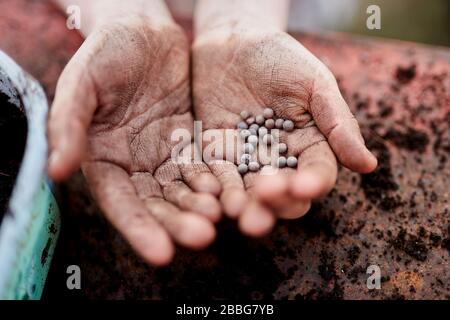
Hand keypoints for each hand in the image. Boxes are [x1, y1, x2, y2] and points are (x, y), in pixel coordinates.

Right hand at [47, 16, 221, 265]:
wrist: (143, 29)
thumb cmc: (106, 51)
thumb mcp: (82, 82)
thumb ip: (68, 124)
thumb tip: (56, 170)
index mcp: (103, 158)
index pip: (120, 202)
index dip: (138, 229)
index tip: (160, 254)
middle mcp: (135, 164)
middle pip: (157, 203)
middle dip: (178, 223)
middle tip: (202, 236)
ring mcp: (164, 155)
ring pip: (184, 189)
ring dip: (201, 207)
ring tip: (219, 217)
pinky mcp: (189, 142)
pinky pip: (204, 166)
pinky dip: (216, 181)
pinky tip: (229, 192)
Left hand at [192, 27, 376, 235]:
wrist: (232, 40)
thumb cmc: (280, 58)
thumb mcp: (314, 83)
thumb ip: (338, 122)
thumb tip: (368, 166)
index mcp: (311, 144)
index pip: (317, 173)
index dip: (313, 183)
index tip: (304, 185)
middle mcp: (280, 159)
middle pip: (285, 195)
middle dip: (278, 202)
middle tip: (267, 195)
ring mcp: (247, 159)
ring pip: (250, 194)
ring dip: (247, 206)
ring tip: (238, 211)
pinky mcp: (217, 153)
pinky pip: (218, 177)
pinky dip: (218, 189)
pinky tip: (215, 197)